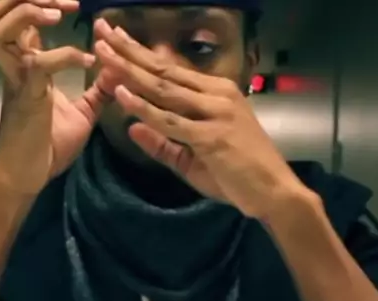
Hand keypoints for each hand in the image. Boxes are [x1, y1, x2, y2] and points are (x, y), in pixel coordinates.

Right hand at [0, 0, 118, 195]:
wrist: (28, 179)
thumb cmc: (48, 147)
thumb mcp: (82, 113)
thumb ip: (97, 90)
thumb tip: (116, 68)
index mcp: (24, 66)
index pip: (20, 20)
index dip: (39, 4)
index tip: (78, 7)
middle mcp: (13, 67)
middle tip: (65, 3)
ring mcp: (16, 81)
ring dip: (28, 14)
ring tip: (59, 14)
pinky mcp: (26, 99)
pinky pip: (37, 65)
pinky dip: (63, 56)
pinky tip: (87, 61)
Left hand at [91, 19, 311, 218]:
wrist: (275, 193)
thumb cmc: (239, 176)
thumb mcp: (193, 158)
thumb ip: (163, 143)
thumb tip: (131, 128)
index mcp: (217, 93)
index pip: (171, 69)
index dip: (140, 54)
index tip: (114, 39)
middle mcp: (217, 95)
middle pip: (164, 70)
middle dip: (129, 51)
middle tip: (102, 31)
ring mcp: (216, 113)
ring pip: (164, 89)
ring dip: (130, 70)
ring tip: (103, 53)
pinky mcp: (212, 136)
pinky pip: (170, 120)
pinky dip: (144, 108)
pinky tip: (122, 95)